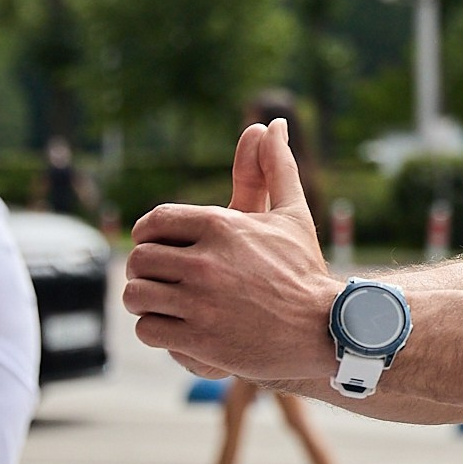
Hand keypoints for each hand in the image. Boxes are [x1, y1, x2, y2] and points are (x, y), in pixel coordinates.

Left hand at [122, 119, 337, 385]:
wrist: (325, 330)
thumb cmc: (304, 270)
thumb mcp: (291, 214)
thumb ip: (275, 166)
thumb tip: (274, 123)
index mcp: (221, 225)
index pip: (155, 222)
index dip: (149, 235)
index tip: (157, 247)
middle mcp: (205, 262)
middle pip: (139, 259)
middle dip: (144, 270)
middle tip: (159, 279)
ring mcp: (200, 303)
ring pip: (137, 295)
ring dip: (145, 301)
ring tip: (162, 304)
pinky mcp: (198, 340)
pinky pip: (148, 329)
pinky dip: (156, 330)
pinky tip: (176, 329)